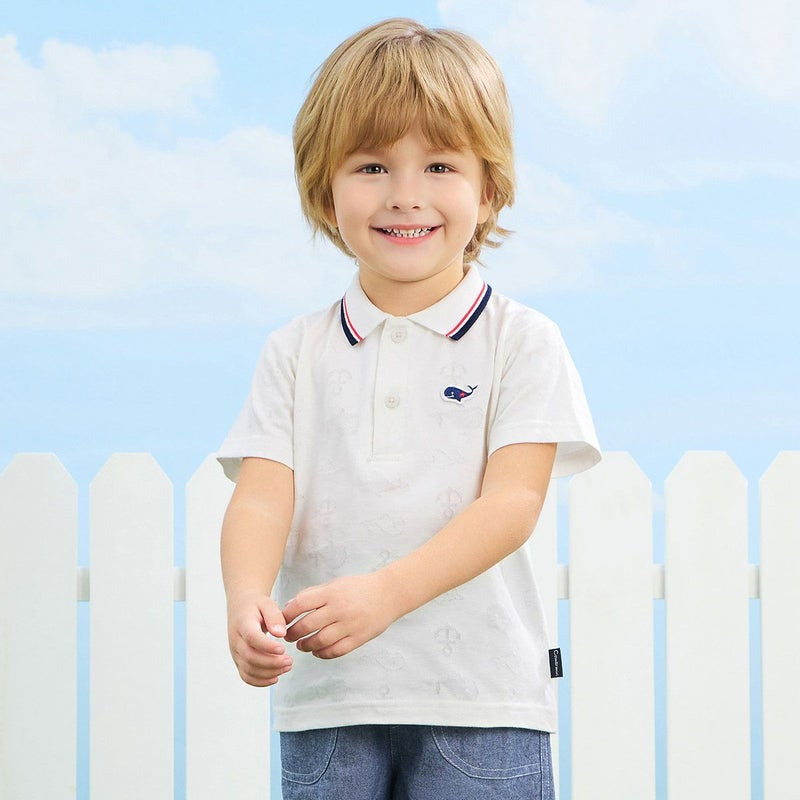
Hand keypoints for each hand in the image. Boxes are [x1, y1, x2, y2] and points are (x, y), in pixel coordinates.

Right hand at [227, 594, 292, 685]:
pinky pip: (246, 676)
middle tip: (290, 661)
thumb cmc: (256, 606)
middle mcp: (236, 640)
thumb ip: (274, 617)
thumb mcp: (267, 604)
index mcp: (243, 623)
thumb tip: (281, 633)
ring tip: (287, 667)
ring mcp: (236, 652)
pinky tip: (275, 677)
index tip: (283, 649)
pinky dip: (260, 681)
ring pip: (248, 670)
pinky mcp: (239, 660)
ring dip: (269, 673)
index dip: (267, 646)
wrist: (241, 607)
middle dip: (272, 663)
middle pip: (250, 657)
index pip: (252, 638)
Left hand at [283, 572, 398, 659]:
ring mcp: (350, 625)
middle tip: (288, 637)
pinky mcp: (359, 638)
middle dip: (293, 633)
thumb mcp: (336, 584)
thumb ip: (314, 594)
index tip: (282, 621)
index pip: (301, 604)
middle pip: (307, 625)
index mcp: (331, 593)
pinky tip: (318, 652)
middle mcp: (339, 609)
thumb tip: (289, 607)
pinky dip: (323, 654)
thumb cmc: (358, 588)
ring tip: (302, 645)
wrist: (389, 594)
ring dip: (306, 646)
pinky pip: (335, 651)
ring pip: (319, 641)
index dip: (287, 614)